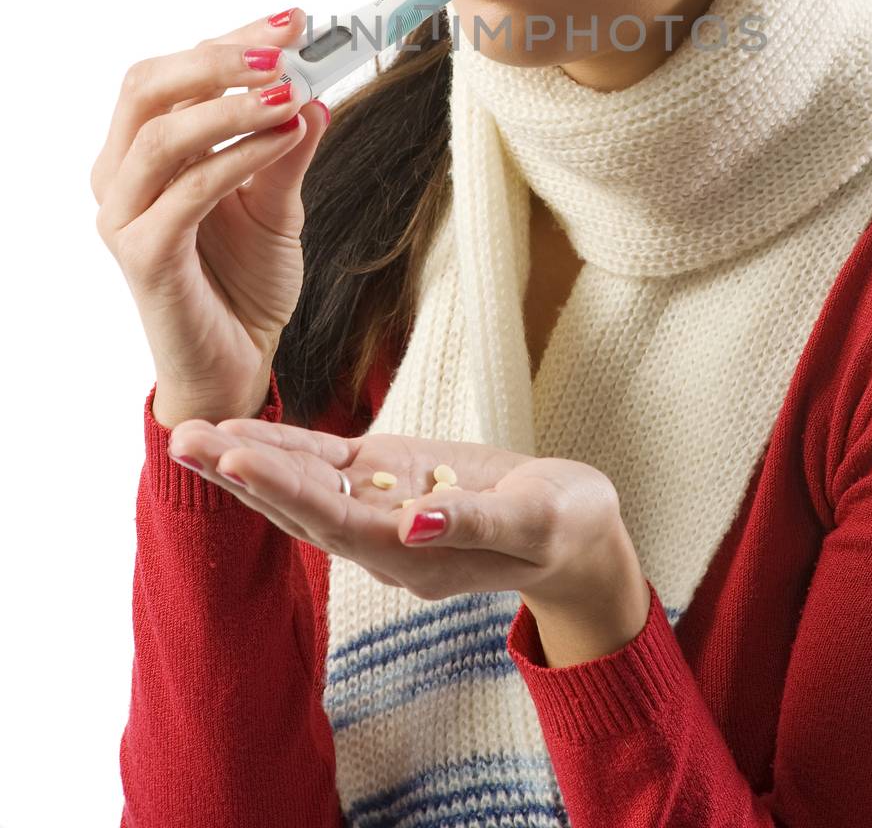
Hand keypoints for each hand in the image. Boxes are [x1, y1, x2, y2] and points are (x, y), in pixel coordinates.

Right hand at [90, 8, 330, 419]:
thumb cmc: (245, 278)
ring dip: (232, 104)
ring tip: (293, 89)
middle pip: (147, 86)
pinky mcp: (143, 257)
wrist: (236, 362)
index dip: (232, 38)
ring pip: (162, 135)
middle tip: (286, 43)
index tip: (293, 18)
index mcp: (141, 150)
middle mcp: (119, 175)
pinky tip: (287, 138)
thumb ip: (289, 146)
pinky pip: (188, 192)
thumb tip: (316, 88)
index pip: (173, 70)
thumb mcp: (278, 200)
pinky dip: (239, 157)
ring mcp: (124, 217)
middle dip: (220, 56)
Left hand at [167, 416, 627, 606]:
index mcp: (413, 556)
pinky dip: (286, 446)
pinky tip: (243, 432)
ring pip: (300, 485)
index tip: (235, 457)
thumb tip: (413, 523)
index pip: (335, 521)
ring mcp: (380, 510)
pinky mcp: (388, 479)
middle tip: (181, 437)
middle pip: (298, 507)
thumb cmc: (565, 526)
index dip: (284, 488)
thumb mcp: (536, 522)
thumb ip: (473, 523)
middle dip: (240, 473)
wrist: (574, 532)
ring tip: (187, 432)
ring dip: (245, 460)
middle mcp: (381, 541)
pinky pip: (327, 463)